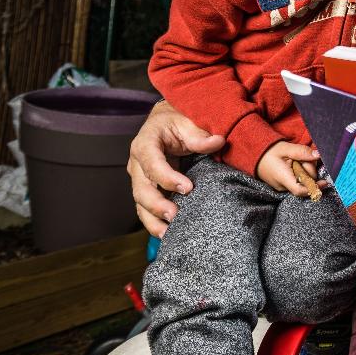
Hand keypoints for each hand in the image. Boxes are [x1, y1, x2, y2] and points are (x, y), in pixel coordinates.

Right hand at [127, 100, 224, 236]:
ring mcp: (140, 177)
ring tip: (169, 234)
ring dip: (153, 219)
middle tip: (176, 216)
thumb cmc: (178, 119)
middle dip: (157, 204)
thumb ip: (200, 134)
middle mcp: (137, 162)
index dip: (167, 177)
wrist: (167, 121)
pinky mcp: (147, 188)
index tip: (188, 188)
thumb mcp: (188, 120)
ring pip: (140, 203)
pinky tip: (166, 234)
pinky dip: (154, 222)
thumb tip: (218, 141)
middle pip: (141, 188)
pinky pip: (146, 208)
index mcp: (145, 143)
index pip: (151, 162)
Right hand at [255, 141, 320, 195]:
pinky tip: (295, 164)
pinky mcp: (284, 185)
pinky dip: (300, 172)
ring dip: (304, 170)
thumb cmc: (268, 151)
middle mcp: (283, 186)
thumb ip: (302, 152)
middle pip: (304, 182)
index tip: (325, 182)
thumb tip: (318, 155)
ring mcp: (283, 187)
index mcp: (283, 178)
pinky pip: (297, 180)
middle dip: (309, 170)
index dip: (315, 188)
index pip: (300, 190)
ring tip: (295, 160)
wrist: (254, 155)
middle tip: (302, 158)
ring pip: (301, 181)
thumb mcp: (286, 148)